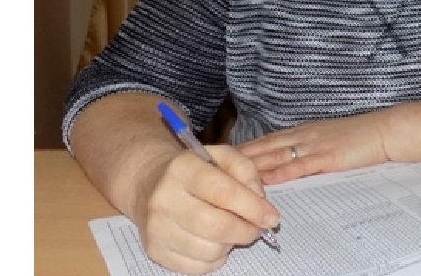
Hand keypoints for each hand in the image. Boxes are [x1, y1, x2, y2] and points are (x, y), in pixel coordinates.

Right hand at [131, 145, 280, 274]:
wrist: (148, 183)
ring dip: (231, 244)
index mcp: (182, 168)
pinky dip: (215, 258)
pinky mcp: (155, 251)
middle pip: (217, 227)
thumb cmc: (194, 169)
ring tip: (230, 229)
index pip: (224, 193)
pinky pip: (197, 267)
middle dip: (246, 231)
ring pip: (210, 251)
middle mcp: (164, 199)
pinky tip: (214, 241)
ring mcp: (157, 228)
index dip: (253, 208)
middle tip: (256, 227)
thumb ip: (245, 170)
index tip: (272, 217)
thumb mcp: (220, 155)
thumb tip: (259, 201)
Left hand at [236, 112, 390, 184]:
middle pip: (264, 146)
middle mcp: (303, 135)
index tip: (221, 154)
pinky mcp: (327, 157)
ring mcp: (314, 145)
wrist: (385, 130)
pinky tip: (267, 180)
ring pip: (276, 156)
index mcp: (303, 131)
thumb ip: (307, 147)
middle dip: (238, 157)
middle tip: (214, 165)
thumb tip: (287, 160)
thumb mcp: (328, 138)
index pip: (266, 139)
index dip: (243, 148)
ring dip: (253, 167)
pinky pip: (300, 166)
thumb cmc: (360, 136)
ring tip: (229, 175)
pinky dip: (281, 173)